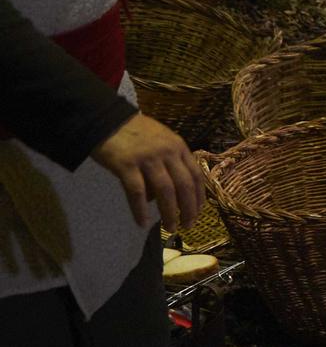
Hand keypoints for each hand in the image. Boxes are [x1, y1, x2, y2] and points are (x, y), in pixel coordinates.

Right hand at [91, 114, 203, 230]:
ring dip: (169, 213)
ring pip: (165, 191)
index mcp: (178, 146)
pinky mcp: (126, 165)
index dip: (199, 196)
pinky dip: (140, 210)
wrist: (106, 119)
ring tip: (170, 228)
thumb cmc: (134, 132)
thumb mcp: (160, 141)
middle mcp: (167, 152)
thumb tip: (163, 196)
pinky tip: (142, 223)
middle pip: (184, 185)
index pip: (196, 175)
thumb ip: (168, 163)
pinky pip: (136, 192)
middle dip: (188, 209)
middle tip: (187, 226)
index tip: (199, 212)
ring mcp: (147, 158)